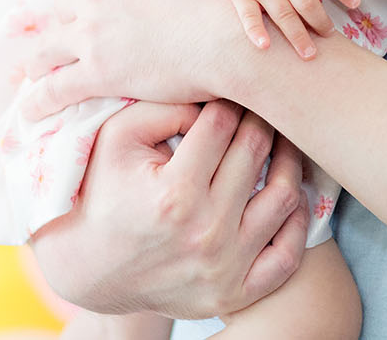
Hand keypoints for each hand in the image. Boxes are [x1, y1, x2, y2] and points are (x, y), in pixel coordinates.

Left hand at [25, 0, 241, 119]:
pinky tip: (29, 112)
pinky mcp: (96, 72)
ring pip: (48, 48)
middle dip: (67, 24)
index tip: (86, 0)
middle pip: (65, 7)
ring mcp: (92, 32)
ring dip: (40, 61)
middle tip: (68, 39)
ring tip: (36, 73)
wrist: (231, 39)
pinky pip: (55, 88)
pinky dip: (39, 101)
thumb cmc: (220, 0)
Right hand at [27, 99, 307, 318]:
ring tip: (279, 143)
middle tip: (258, 106)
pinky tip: (288, 193)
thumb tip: (216, 97)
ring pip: (284, 198)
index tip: (228, 91)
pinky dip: (297, 221)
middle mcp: (205, 233)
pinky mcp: (234, 294)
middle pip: (255, 152)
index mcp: (175, 193)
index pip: (222, 124)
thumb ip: (165, 106)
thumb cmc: (103, 192)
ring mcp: (223, 268)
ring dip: (287, 160)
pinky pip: (288, 255)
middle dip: (258, 119)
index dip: (227, 99)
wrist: (89, 268)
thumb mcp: (117, 137)